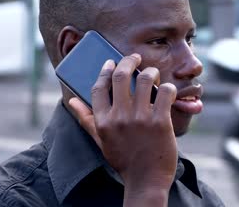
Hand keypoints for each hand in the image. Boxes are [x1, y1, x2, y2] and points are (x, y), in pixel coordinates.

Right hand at [69, 53, 177, 205]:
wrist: (146, 180)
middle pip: (120, 77)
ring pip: (146, 79)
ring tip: (153, 74)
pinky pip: (165, 93)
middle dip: (128, 61)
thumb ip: (86, 119)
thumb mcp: (100, 140)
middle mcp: (119, 117)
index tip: (111, 62)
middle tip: (135, 57)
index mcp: (103, 121)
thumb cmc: (123, 158)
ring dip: (150, 72)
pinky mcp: (161, 121)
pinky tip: (167, 91)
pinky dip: (167, 88)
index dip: (105, 71)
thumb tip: (71, 100)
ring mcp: (141, 118)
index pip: (99, 87)